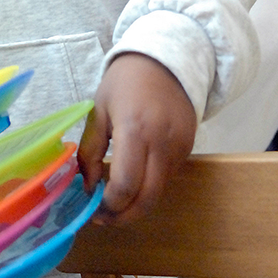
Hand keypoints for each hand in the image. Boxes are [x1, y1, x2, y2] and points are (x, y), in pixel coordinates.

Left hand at [77, 53, 196, 223]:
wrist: (166, 59)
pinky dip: (150, 186)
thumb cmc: (125, 81)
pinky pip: (168, 177)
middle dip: (124, 216)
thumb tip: (87, 187)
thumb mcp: (99, 110)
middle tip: (104, 218)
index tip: (94, 208)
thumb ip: (91, 151)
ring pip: (159, 192)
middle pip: (147, 199)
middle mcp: (162, 143)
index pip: (126, 185)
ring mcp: (180, 147)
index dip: (109, 205)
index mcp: (135, 129)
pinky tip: (135, 179)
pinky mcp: (189, 148)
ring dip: (137, 204)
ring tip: (115, 202)